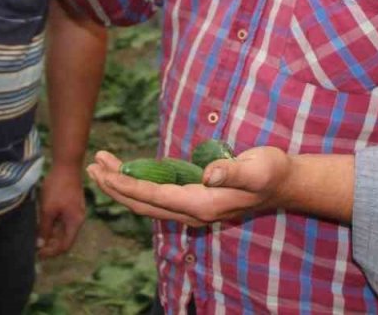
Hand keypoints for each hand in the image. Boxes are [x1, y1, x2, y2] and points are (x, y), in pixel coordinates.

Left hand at [37, 163, 86, 257]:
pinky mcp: (71, 204)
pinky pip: (62, 220)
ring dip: (50, 233)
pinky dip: (52, 224)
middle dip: (50, 244)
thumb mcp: (48, 210)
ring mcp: (75, 211)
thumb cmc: (58, 187)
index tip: (38, 253)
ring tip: (36, 234)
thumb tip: (40, 245)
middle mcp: (77, 219)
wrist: (66, 165)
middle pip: (64, 239)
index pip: (65, 246)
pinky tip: (41, 222)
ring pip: (62, 229)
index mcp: (74, 223)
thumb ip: (44, 228)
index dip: (51, 252)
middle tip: (35, 246)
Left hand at [85, 147, 294, 226]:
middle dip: (115, 186)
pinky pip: (157, 196)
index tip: (106, 173)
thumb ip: (233, 172)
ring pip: (147, 201)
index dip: (128, 185)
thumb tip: (210, 174)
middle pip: (143, 204)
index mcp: (202, 204)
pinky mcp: (194, 199)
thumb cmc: (272, 172)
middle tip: (92, 166)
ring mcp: (192, 207)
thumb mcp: (257, 169)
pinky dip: (138, 184)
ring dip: (122, 185)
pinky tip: (128, 172)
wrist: (285, 183)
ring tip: (100, 165)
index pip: (155, 197)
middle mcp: (193, 211)